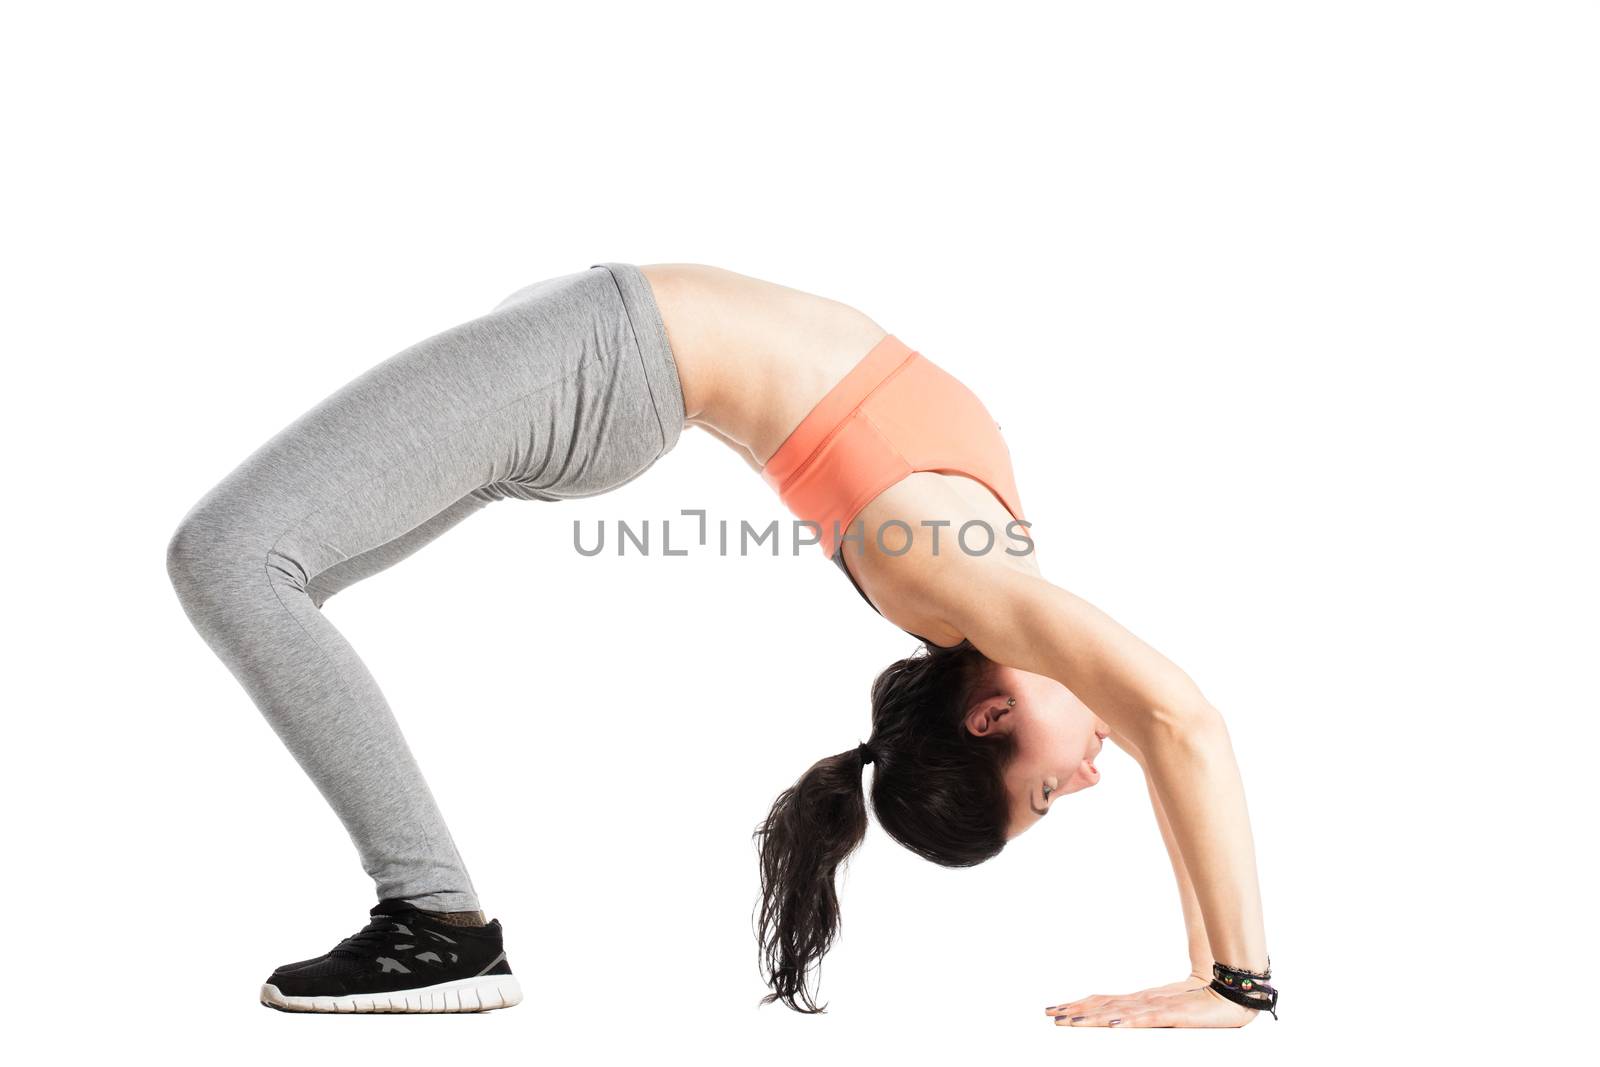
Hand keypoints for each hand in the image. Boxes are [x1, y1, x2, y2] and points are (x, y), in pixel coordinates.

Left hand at [1045, 977, 1256, 1027]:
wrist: (1229, 992)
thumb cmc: (1201, 1001)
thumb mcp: (1167, 1010)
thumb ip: (1147, 1015)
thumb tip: (1121, 1021)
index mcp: (1140, 1000)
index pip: (1102, 1001)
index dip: (1079, 1005)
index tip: (1057, 1009)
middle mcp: (1142, 1001)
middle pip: (1102, 1005)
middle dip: (1075, 1011)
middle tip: (1050, 1014)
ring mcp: (1156, 1006)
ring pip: (1117, 1012)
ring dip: (1092, 1018)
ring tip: (1069, 1022)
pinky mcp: (1172, 1014)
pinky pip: (1146, 1019)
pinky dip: (1127, 1022)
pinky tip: (1112, 1025)